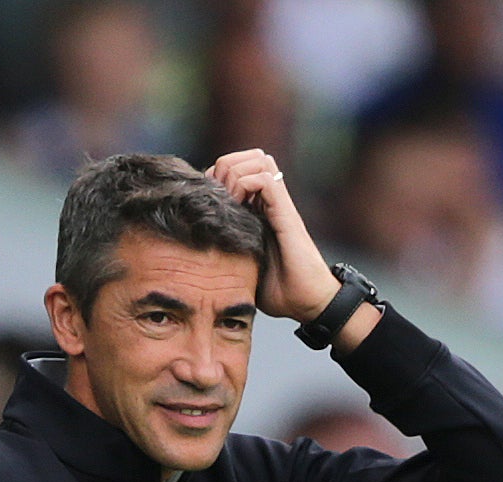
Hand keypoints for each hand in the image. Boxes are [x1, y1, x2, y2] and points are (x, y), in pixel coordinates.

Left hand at [206, 149, 339, 322]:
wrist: (307, 303)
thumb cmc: (277, 290)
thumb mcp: (241, 267)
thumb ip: (225, 251)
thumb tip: (195, 254)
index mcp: (258, 209)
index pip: (235, 169)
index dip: (216, 177)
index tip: (207, 203)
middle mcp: (270, 202)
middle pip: (248, 156)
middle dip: (225, 168)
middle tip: (218, 198)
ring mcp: (279, 205)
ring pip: (258, 159)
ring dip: (236, 174)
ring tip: (229, 201)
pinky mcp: (286, 213)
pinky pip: (266, 178)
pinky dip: (245, 186)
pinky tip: (239, 208)